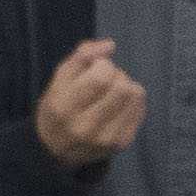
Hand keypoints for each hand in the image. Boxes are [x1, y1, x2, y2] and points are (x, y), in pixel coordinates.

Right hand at [36, 36, 146, 169]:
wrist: (56, 149)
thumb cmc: (58, 106)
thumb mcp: (60, 77)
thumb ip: (82, 55)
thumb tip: (110, 45)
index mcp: (65, 107)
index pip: (101, 78)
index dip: (103, 65)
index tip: (94, 69)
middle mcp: (86, 127)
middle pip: (122, 86)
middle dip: (116, 74)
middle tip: (104, 81)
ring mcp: (106, 138)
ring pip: (135, 95)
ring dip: (126, 85)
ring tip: (112, 92)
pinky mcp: (121, 143)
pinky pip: (140, 108)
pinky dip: (132, 100)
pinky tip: (118, 104)